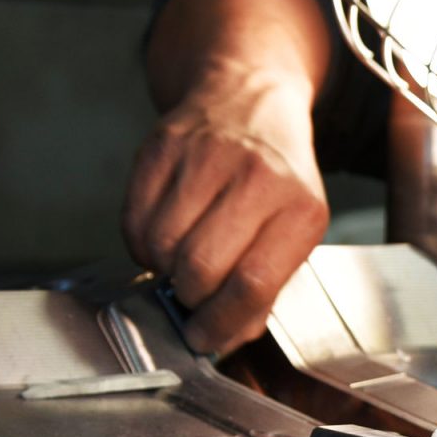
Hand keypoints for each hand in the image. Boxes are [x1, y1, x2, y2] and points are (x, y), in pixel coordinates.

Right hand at [121, 68, 328, 353]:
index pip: (252, 283)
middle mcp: (257, 178)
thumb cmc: (276, 179)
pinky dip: (141, 243)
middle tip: (192, 297)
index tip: (203, 336)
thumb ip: (265, 289)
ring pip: (163, 244)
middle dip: (190, 297)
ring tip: (180, 260)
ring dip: (162, 268)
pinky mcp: (163, 145)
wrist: (250, 100)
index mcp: (301, 209)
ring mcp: (207, 156)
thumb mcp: (294, 231)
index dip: (220, 322)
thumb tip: (223, 336)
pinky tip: (162, 237)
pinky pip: (135, 217)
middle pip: (201, 266)